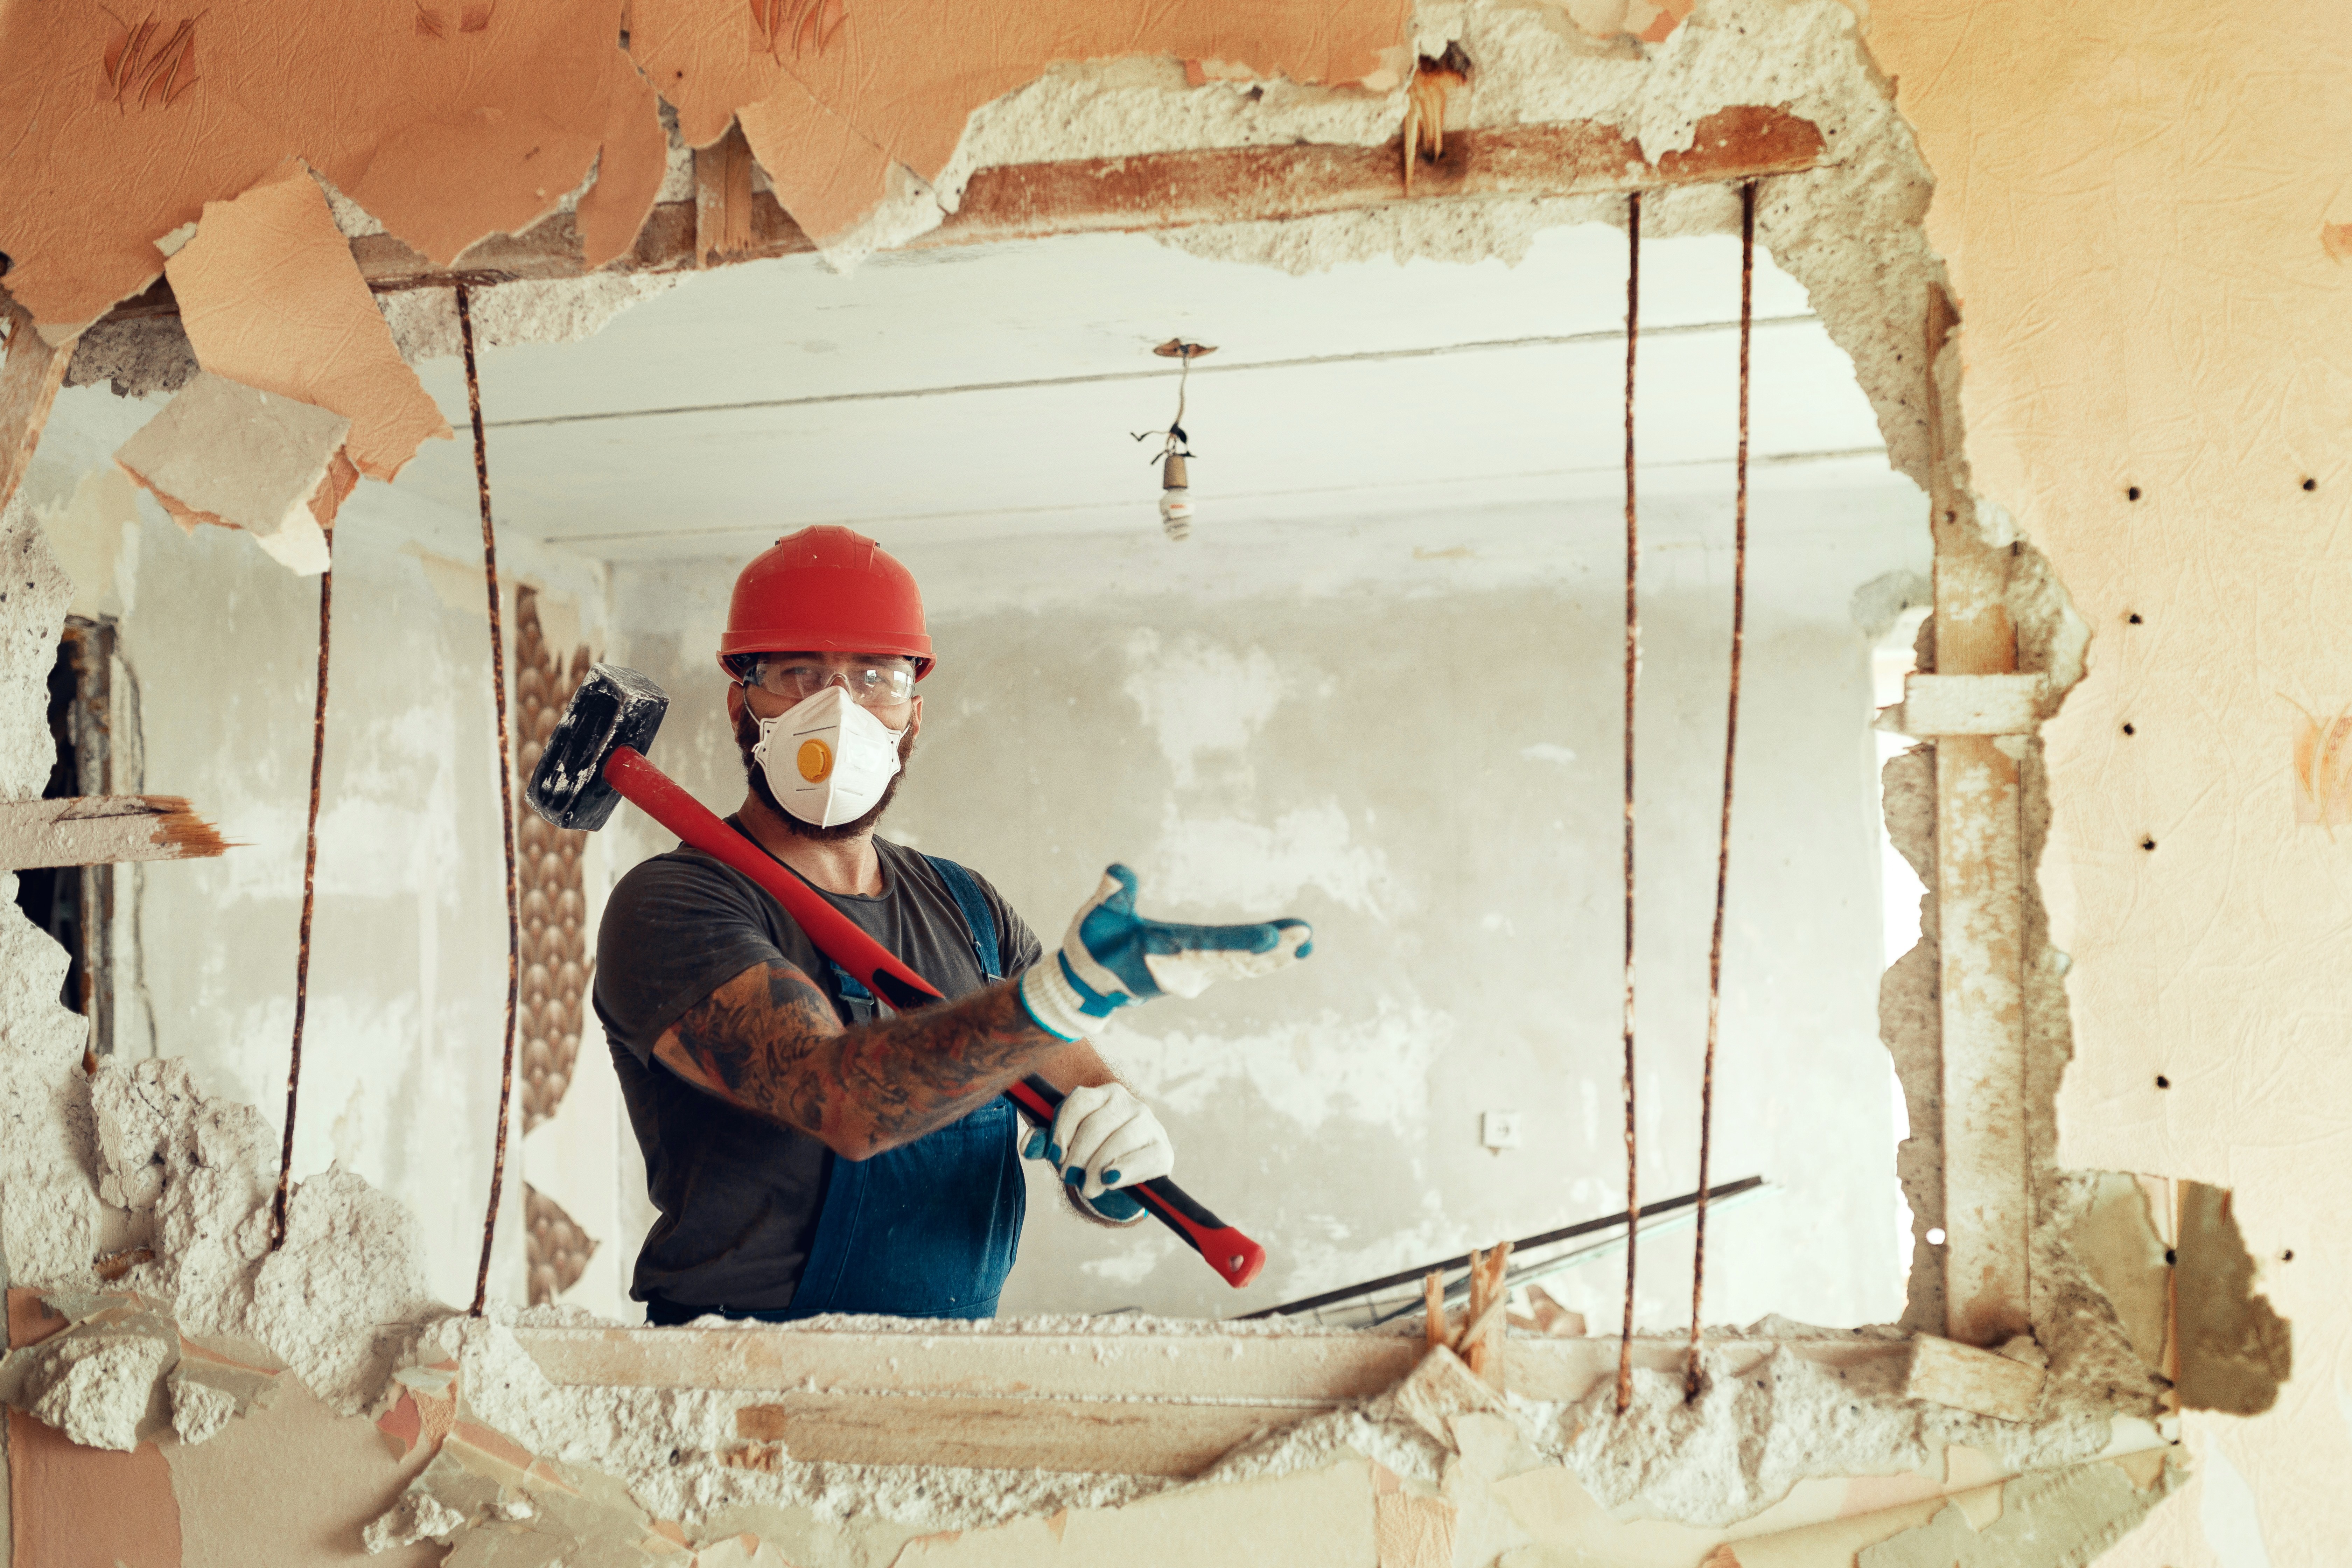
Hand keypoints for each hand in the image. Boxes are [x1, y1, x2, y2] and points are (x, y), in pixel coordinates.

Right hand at [1018, 864, 1311, 1042]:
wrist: (1089, 987)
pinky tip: (1290, 953)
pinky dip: (1263, 961)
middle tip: (1305, 935)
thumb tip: (1117, 871)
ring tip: (1307, 942)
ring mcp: (1194, 977)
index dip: (1242, 944)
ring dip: (1276, 956)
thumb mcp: (1095, 917)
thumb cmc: (1091, 945)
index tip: (1272, 939)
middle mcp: (1185, 971)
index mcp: (1163, 953)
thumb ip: (1110, 895)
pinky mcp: (1199, 975)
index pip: (1209, 947)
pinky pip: (1238, 969)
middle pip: (1235, 960)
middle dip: (1272, 949)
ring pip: (1241, 967)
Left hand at [1021, 1083, 1170, 1222]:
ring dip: (1096, 1168)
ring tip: (1087, 1187)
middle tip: (1069, 1177)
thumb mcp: (1066, 1146)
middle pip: (1095, 1125)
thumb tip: (1028, 1147)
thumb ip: (1045, 1143)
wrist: (1128, 1174)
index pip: (1078, 1102)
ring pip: (1117, 1141)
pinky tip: (1110, 1180)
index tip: (1054, 1156)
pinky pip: (1142, 1158)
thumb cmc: (1091, 1153)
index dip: (1062, 1130)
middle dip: (1077, 1155)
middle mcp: (1128, 1103)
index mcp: (1102, 1094)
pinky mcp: (1162, 1150)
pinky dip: (1124, 1170)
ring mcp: (1148, 1124)